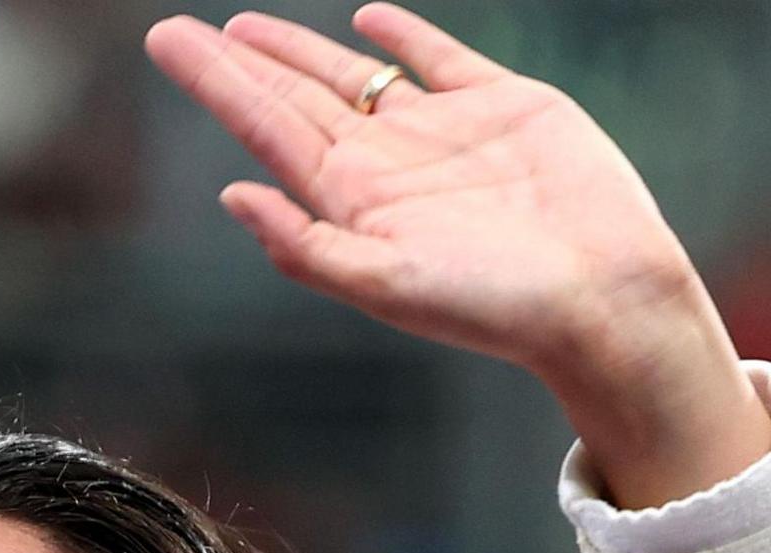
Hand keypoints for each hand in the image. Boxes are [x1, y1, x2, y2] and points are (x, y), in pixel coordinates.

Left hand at [142, 4, 770, 507]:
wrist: (603, 294)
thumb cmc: (495, 305)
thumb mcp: (386, 285)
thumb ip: (304, 246)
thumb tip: (229, 195)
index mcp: (352, 204)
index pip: (267, 130)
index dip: (216, 84)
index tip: (167, 42)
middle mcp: (388, 166)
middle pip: (295, 100)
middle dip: (239, 66)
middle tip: (177, 31)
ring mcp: (443, 134)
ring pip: (355, 78)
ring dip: (301, 52)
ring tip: (245, 29)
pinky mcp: (502, 108)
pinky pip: (440, 60)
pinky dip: (403, 37)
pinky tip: (369, 19)